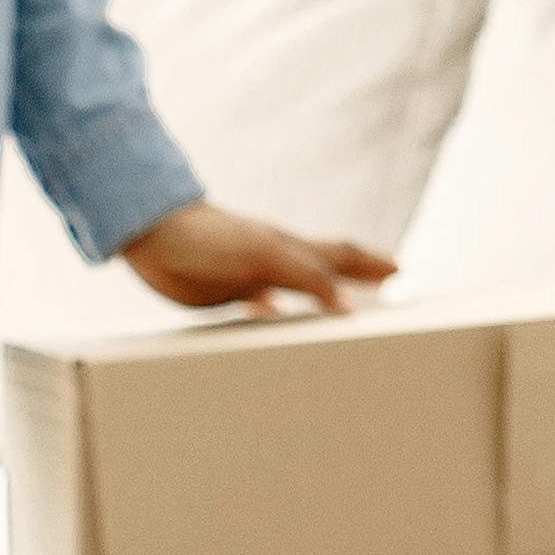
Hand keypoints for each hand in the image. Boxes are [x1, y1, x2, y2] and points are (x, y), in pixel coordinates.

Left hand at [116, 201, 398, 315]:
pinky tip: (272, 319)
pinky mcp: (222, 289)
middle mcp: (276, 259)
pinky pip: (259, 303)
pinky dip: (274, 312)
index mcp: (291, 248)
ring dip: (321, 295)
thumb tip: (350, 307)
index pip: (341, 255)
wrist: (153, 235)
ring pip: (296, 286)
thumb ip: (309, 278)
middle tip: (387, 280)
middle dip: (358, 273)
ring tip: (340, 307)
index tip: (400, 271)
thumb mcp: (267, 257)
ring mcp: (250, 273)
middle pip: (326, 267)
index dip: (371, 263)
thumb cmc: (210, 240)